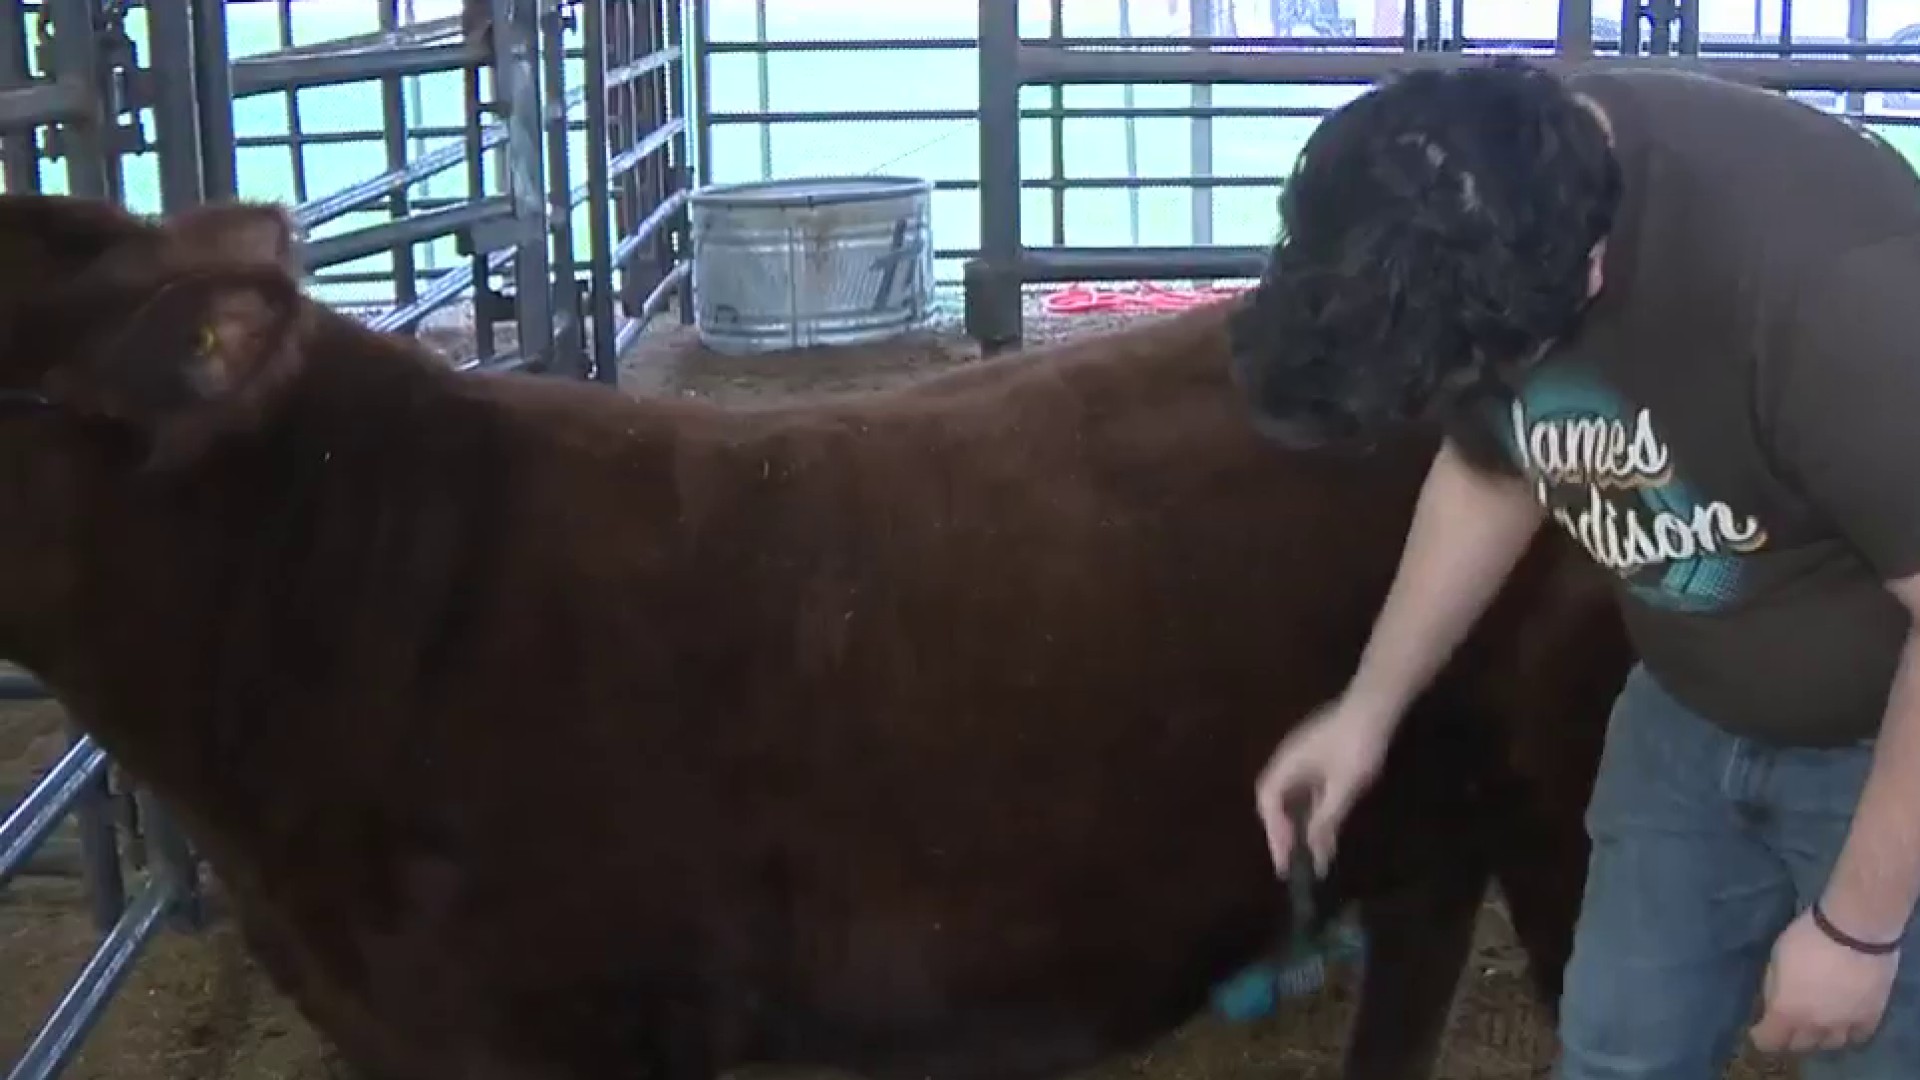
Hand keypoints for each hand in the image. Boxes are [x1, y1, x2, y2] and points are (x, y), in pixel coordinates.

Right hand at [1254, 695, 1395, 879]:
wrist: (1376, 707)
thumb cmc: (1355, 745)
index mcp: (1287, 765)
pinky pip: (1312, 791)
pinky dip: (1317, 813)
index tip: (1285, 857)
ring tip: (1315, 858)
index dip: (1274, 831)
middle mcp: (1290, 762)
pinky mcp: (1323, 758)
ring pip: (1297, 799)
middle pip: (1278, 802)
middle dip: (1284, 834)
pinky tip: (1329, 832)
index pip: (1268, 802)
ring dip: (1304, 827)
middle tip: (1293, 863)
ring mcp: (1306, 759)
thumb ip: (1326, 817)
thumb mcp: (1343, 786)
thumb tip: (1311, 844)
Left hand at [1749, 907, 1899, 1053]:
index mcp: (1786, 1011)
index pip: (1769, 1041)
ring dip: (1820, 1036)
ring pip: (1830, 1044)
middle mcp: (1815, 1025)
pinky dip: (1849, 1032)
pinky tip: (1844, 1021)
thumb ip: (1774, 988)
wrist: (1854, 929)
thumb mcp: (1775, 959)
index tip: (1760, 1027)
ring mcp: (1845, 1024)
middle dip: (1790, 1036)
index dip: (1762, 1036)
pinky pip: (1858, 1036)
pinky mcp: (1871, 1016)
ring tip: (1817, 1022)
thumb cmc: (1806, 937)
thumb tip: (1774, 1003)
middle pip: (1800, 1046)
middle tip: (1789, 1022)